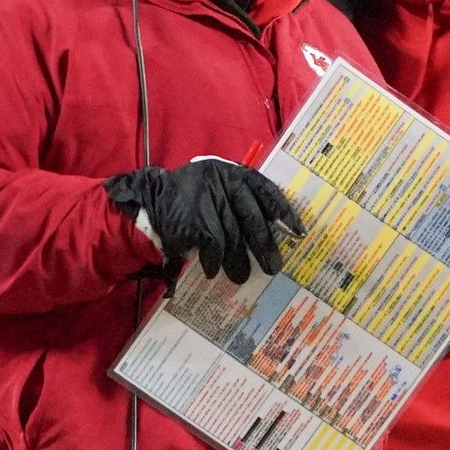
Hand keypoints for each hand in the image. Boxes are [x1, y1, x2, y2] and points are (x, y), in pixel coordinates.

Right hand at [104, 160, 304, 284]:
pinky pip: (213, 246)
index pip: (266, 191)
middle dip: (265, 245)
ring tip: (241, 277)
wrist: (151, 200)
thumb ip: (243, 202)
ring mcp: (208, 199)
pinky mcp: (194, 219)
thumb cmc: (193, 200)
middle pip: (252, 218)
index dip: (284, 212)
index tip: (299, 233)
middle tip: (275, 268)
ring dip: (238, 261)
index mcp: (233, 173)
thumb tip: (277, 230)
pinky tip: (214, 270)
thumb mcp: (219, 189)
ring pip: (232, 236)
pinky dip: (214, 261)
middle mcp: (223, 182)